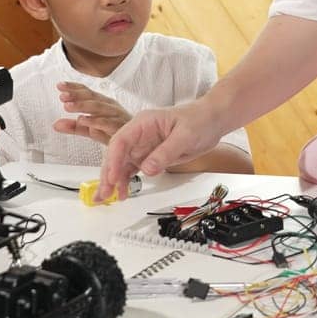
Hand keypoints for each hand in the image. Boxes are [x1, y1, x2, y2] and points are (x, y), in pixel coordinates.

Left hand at [53, 82, 132, 144]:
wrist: (135, 146)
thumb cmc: (115, 133)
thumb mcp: (91, 130)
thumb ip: (74, 127)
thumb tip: (56, 124)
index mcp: (103, 104)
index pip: (87, 92)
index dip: (74, 87)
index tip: (60, 86)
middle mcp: (110, 106)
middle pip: (92, 97)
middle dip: (77, 95)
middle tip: (62, 95)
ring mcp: (116, 116)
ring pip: (99, 107)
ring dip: (83, 105)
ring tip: (68, 106)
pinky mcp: (121, 128)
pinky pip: (107, 123)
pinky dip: (95, 121)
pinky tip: (83, 120)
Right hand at [98, 98, 222, 201]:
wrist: (212, 121)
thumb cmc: (199, 120)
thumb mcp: (185, 136)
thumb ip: (165, 152)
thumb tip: (147, 169)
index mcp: (144, 123)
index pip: (121, 141)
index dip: (113, 160)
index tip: (112, 177)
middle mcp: (139, 134)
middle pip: (117, 155)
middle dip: (108, 174)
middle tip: (104, 193)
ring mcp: (143, 146)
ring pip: (122, 164)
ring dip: (114, 180)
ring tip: (108, 197)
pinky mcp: (150, 156)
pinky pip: (133, 169)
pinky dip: (126, 180)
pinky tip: (122, 192)